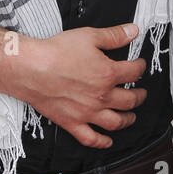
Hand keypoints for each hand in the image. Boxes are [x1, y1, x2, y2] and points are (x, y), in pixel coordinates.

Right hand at [15, 23, 146, 148]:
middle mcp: (101, 96)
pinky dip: (102, 142)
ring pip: (115, 122)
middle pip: (130, 100)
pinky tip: (108, 141)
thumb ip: (114, 35)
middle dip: (139, 96)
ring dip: (128, 120)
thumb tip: (132, 31)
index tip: (140, 65)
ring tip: (131, 116)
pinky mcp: (72, 123)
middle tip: (141, 93)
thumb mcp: (89, 36)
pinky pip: (90, 138)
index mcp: (108, 74)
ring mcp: (87, 112)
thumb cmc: (56, 53)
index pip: (134, 72)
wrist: (31, 69)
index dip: (141, 67)